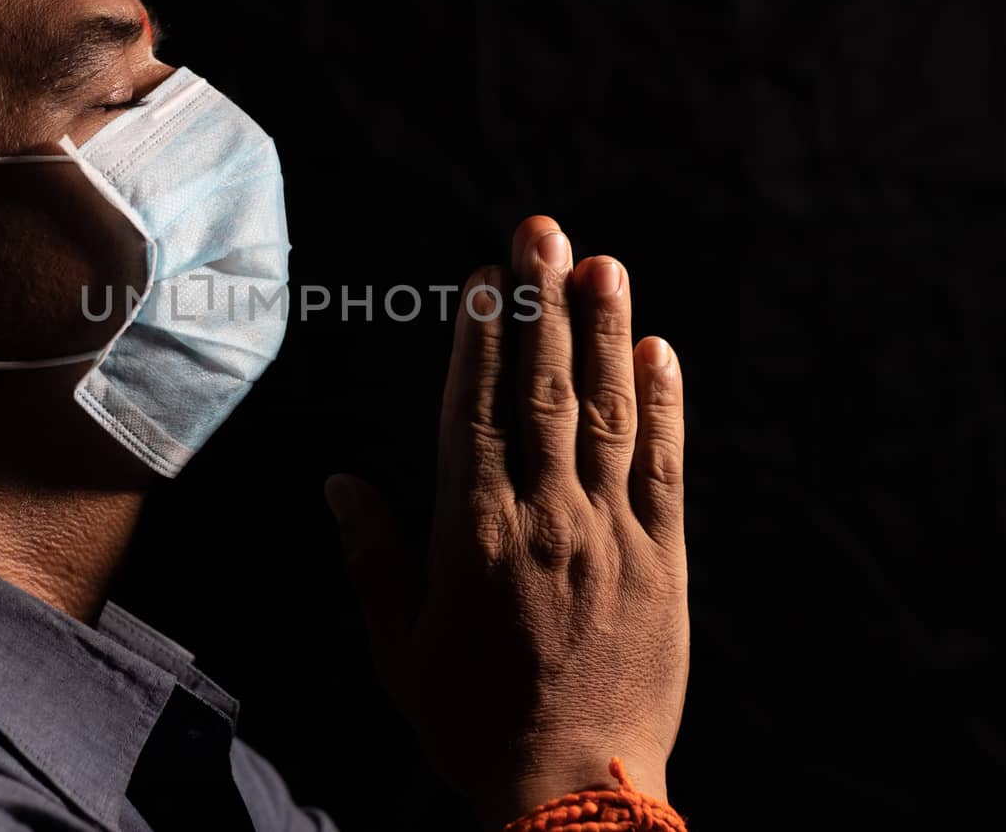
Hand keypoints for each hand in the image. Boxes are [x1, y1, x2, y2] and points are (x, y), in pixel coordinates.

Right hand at [326, 215, 688, 828]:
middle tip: (543, 230)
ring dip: (606, 333)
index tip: (484, 277)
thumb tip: (340, 482)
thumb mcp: (399, 650)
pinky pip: (664, 468)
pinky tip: (660, 353)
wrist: (575, 794)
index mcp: (472, 537)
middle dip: (543, 305)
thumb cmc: (473, 724)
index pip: (473, 412)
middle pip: (542, 391)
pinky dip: (665, 407)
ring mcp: (611, 536)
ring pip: (608, 414)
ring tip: (604, 265)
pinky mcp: (663, 561)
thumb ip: (372, 558)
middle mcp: (545, 520)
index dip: (479, 339)